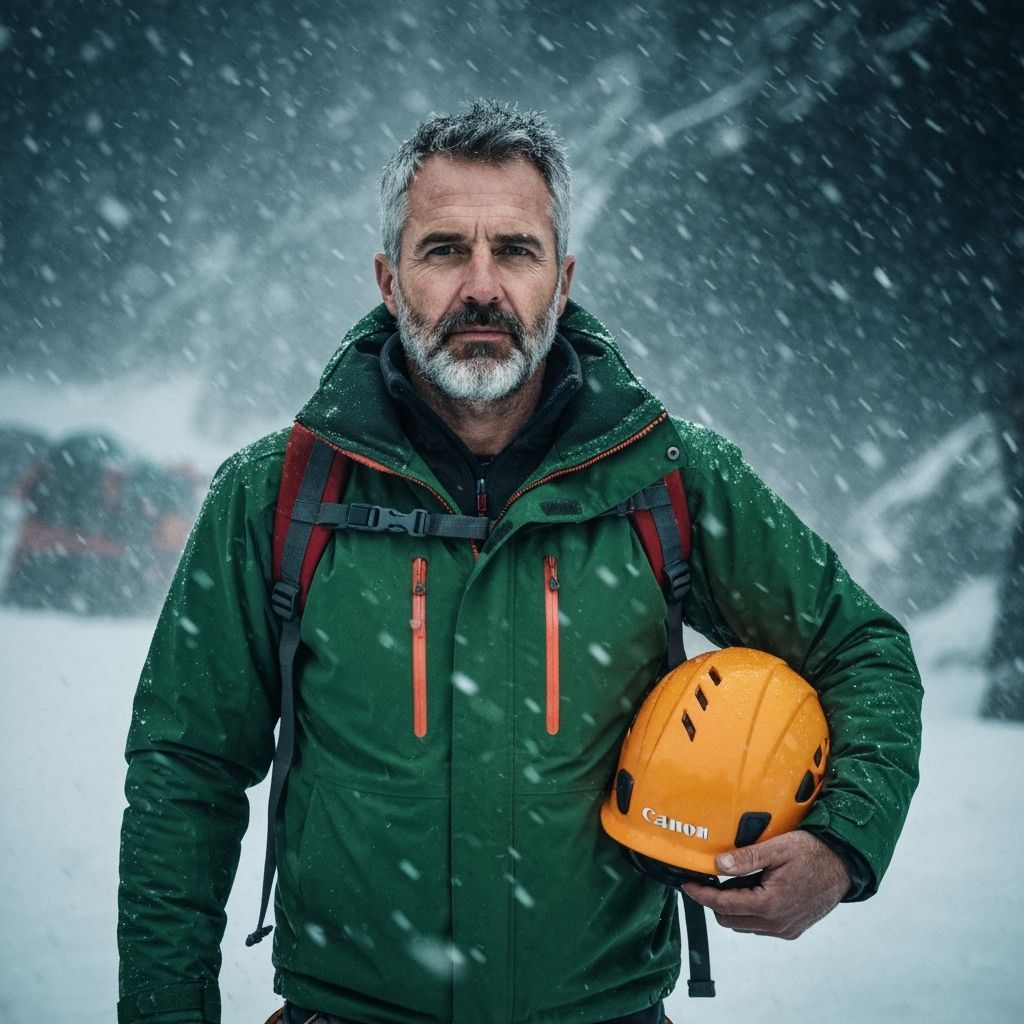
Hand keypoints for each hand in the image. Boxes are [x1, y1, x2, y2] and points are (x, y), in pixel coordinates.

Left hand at [680, 831, 850, 939]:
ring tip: (733, 881)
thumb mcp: (777, 848)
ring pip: (744, 925)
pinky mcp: (792, 929)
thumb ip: (746, 858)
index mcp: (769, 904)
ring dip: (733, 907)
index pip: (723, 906)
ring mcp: (785, 929)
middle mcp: (776, 923)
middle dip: (715, 901)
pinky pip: (760, 926)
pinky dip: (749, 912)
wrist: (843, 866)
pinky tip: (753, 889)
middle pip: (730, 920)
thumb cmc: (812, 853)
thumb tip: (717, 864)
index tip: (688, 884)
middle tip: (710, 878)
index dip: (701, 895)